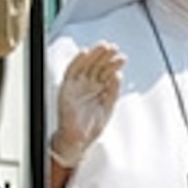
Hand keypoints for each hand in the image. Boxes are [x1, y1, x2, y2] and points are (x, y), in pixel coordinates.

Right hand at [50, 44, 124, 165]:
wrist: (77, 141)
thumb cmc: (90, 127)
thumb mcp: (108, 107)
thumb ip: (113, 91)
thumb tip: (118, 75)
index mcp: (99, 89)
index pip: (106, 72)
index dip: (113, 64)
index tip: (121, 57)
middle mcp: (88, 85)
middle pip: (96, 65)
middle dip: (105, 56)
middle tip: (114, 47)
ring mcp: (77, 86)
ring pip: (85, 65)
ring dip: (94, 55)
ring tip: (104, 46)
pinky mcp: (66, 89)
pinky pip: (70, 72)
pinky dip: (76, 62)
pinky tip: (84, 53)